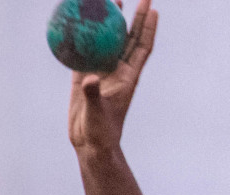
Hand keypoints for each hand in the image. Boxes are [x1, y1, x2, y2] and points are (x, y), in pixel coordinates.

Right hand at [67, 0, 158, 155]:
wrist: (90, 144)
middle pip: (127, 37)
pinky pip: (84, 51)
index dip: (148, 27)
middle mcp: (117, 71)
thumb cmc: (101, 133)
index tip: (153, 7)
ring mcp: (101, 72)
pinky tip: (76, 22)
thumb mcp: (98, 113)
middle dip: (132, 16)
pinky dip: (83, 37)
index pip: (141, 47)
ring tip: (107, 1)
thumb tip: (90, 79)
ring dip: (108, 22)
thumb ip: (94, 94)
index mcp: (128, 77)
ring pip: (106, 41)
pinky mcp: (84, 76)